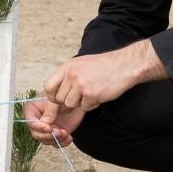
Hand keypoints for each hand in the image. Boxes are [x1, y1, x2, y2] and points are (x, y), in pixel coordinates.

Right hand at [23, 96, 86, 148]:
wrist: (75, 101)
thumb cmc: (63, 95)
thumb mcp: (56, 100)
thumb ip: (50, 110)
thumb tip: (45, 123)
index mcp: (31, 110)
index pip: (31, 122)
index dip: (39, 127)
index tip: (49, 128)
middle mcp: (36, 121)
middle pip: (36, 134)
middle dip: (48, 135)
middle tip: (59, 132)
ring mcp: (45, 129)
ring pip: (46, 140)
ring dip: (56, 139)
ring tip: (65, 133)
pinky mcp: (55, 134)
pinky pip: (56, 143)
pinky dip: (62, 143)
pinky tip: (69, 137)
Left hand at [42, 42, 165, 112]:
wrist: (124, 65)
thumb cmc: (103, 65)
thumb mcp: (81, 63)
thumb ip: (67, 75)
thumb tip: (56, 92)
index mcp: (67, 66)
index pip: (48, 86)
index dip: (52, 96)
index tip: (58, 99)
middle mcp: (72, 75)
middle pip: (60, 99)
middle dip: (69, 101)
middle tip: (81, 96)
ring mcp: (81, 85)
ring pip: (71, 105)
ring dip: (80, 103)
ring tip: (91, 93)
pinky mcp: (91, 95)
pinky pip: (85, 107)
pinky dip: (92, 104)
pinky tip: (99, 94)